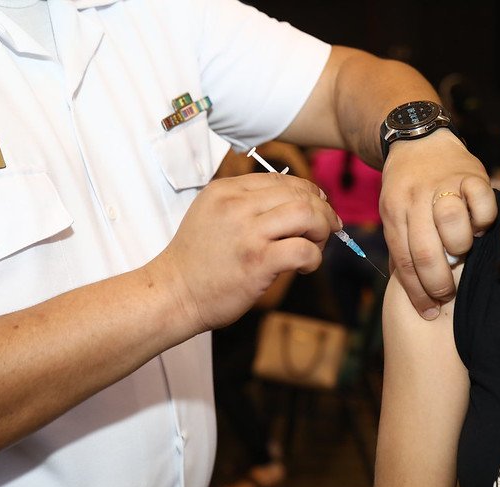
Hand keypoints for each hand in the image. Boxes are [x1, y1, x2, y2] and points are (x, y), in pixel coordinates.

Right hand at [149, 172, 339, 330]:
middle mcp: (236, 205)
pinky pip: (303, 249)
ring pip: (307, 214)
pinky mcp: (257, 261)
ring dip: (322, 230)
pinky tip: (304, 267)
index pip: (282, 180)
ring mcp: (247, 233)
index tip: (318, 208)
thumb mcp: (213, 215)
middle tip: (326, 230)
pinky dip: (314, 258)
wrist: (173, 293)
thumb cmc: (198, 261)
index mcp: (226, 189)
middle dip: (322, 211)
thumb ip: (247, 204)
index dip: (308, 192)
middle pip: (300, 193)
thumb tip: (298, 203)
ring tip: (315, 246)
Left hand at [379, 129, 496, 318]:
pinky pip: (482, 203)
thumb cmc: (407, 187)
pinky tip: (479, 225)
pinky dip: (483, 219)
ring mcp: (444, 183)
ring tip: (461, 251)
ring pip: (452, 224)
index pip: (403, 259)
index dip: (417, 291)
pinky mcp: (472, 172)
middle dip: (438, 282)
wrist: (417, 139)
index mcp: (394, 210)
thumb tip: (416, 292)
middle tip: (447, 295)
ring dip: (460, 246)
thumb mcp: (393, 212)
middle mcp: (416, 197)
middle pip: (426, 250)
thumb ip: (402, 245)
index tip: (428, 312)